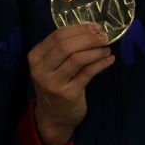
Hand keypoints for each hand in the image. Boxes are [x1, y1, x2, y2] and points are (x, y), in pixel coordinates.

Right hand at [26, 23, 113, 144]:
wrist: (53, 117)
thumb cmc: (54, 85)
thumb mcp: (49, 66)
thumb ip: (61, 50)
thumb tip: (90, 30)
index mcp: (35, 57)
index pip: (57, 36)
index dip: (78, 29)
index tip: (93, 27)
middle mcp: (41, 69)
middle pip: (66, 46)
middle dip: (88, 38)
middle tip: (103, 37)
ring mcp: (54, 83)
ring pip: (78, 59)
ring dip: (96, 51)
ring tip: (106, 49)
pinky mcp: (69, 93)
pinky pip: (88, 73)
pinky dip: (101, 63)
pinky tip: (109, 59)